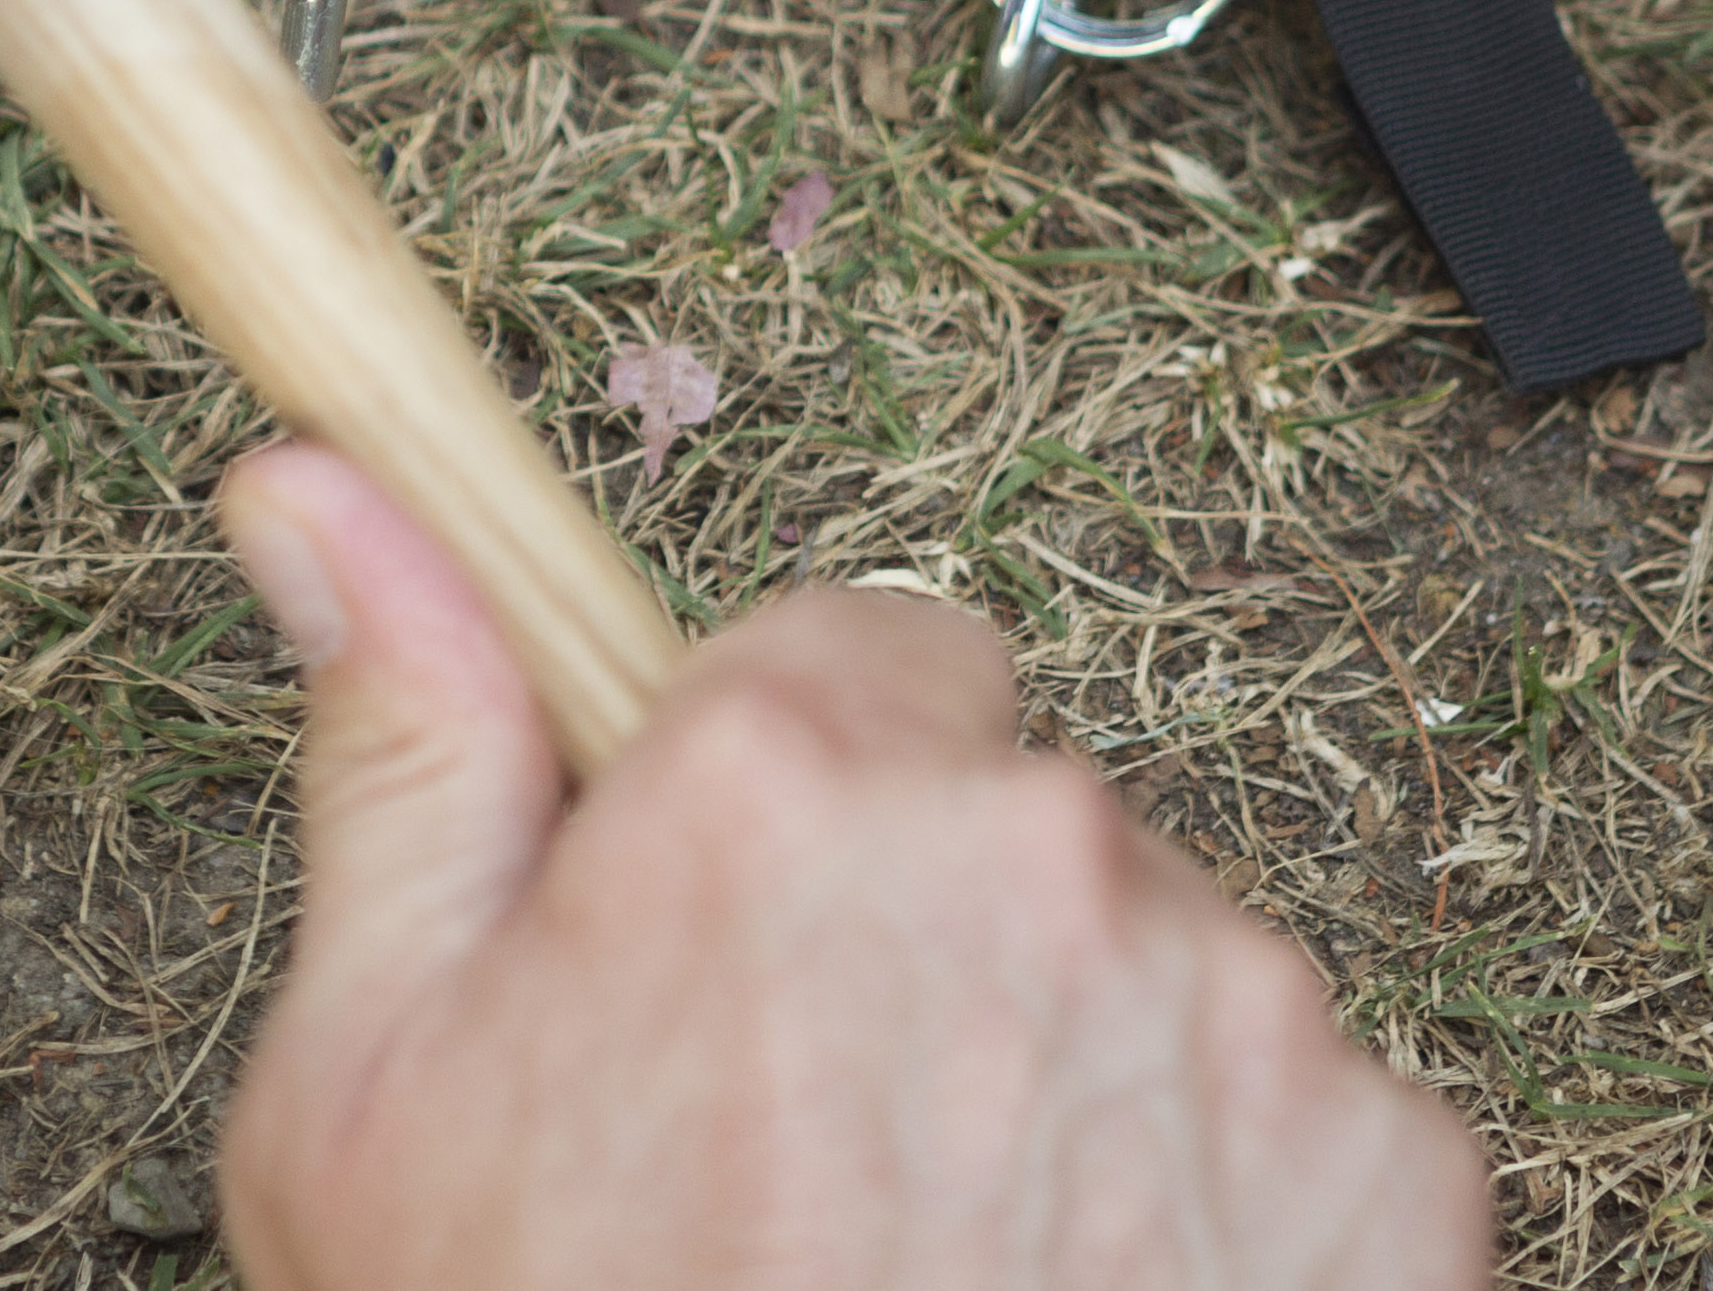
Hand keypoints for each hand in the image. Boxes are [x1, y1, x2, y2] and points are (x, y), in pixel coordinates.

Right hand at [210, 444, 1492, 1288]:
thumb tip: (319, 501)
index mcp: (788, 791)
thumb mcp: (379, 1097)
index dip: (794, 808)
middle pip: (1009, 821)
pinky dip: (1222, 1226)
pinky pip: (1304, 1132)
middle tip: (816, 1169)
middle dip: (933, 957)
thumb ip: (403, 761)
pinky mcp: (1393, 1175)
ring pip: (1159, 975)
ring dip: (1077, 1090)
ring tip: (944, 1281)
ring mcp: (1241, 1016)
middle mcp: (1041, 852)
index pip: (856, 651)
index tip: (746, 947)